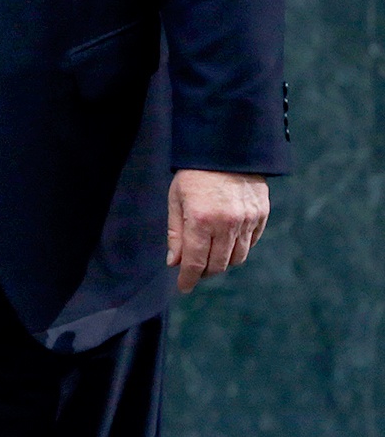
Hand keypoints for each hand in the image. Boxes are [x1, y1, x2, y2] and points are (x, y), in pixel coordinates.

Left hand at [167, 169, 268, 292]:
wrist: (226, 148)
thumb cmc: (194, 174)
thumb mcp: (176, 199)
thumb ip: (175, 233)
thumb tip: (174, 262)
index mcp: (201, 219)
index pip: (195, 261)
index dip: (188, 278)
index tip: (183, 287)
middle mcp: (227, 224)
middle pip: (218, 264)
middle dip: (204, 272)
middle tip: (194, 270)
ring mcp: (248, 220)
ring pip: (237, 258)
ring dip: (222, 262)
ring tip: (209, 256)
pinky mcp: (262, 215)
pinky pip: (251, 243)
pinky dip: (238, 248)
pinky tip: (226, 242)